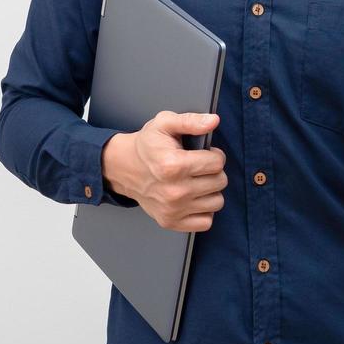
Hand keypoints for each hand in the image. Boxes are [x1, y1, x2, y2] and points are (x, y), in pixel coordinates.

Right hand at [103, 111, 227, 231]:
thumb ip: (191, 121)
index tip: (204, 154)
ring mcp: (172, 210)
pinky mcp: (170, 222)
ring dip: (210, 191)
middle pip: (219, 182)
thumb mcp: (165, 123)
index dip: (214, 155)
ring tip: (196, 181)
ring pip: (216, 202)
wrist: (124, 167)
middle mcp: (174, 191)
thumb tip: (213, 121)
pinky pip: (206, 222)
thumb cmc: (147, 145)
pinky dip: (203, 210)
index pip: (217, 163)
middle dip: (213, 172)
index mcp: (173, 165)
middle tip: (198, 167)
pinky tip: (193, 198)